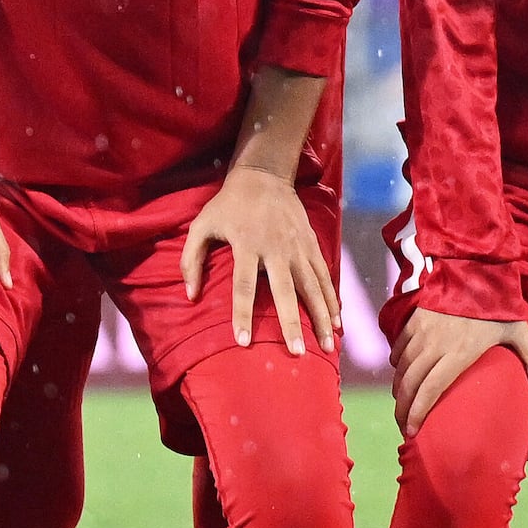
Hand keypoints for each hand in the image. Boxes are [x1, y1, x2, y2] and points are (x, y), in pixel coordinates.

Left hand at [182, 165, 339, 352]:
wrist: (264, 175)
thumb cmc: (228, 204)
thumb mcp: (202, 224)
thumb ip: (192, 259)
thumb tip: (190, 296)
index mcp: (247, 245)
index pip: (243, 286)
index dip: (242, 315)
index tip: (243, 342)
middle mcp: (276, 248)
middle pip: (285, 291)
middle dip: (292, 323)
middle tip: (298, 353)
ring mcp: (298, 247)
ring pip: (313, 286)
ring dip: (321, 316)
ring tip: (328, 344)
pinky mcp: (312, 244)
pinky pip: (324, 275)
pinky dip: (333, 298)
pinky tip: (338, 320)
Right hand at [389, 309, 527, 436]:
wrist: (475, 267)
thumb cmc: (499, 304)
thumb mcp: (520, 330)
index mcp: (459, 352)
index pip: (430, 390)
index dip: (417, 413)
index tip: (413, 431)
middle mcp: (436, 344)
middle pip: (409, 384)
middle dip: (402, 410)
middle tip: (404, 425)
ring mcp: (422, 331)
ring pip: (400, 368)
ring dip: (398, 389)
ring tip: (402, 404)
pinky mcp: (414, 319)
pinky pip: (398, 348)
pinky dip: (397, 364)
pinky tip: (401, 374)